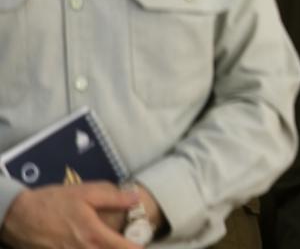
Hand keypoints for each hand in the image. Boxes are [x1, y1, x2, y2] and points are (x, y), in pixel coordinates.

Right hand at [0, 183, 140, 248]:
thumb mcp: (85, 193)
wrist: (19, 217)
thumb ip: (113, 198)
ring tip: (112, 244)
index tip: (144, 244)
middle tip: (130, 243)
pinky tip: (95, 246)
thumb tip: (136, 198)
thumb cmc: (54, 202)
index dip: (136, 248)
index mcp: (93, 234)